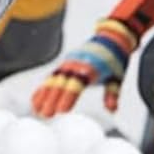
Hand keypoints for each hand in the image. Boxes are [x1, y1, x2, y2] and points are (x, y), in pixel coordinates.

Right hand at [31, 15, 148, 116]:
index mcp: (90, 68)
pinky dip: (43, 88)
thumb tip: (111, 109)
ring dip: (44, 95)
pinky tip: (36, 100)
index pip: (76, 85)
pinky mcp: (64, 64)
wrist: (111, 39)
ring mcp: (68, 63)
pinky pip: (51, 77)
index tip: (62, 110)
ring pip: (53, 80)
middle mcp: (76, 65)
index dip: (68, 97)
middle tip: (46, 115)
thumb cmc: (115, 60)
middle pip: (61, 83)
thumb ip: (112, 94)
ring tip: (37, 110)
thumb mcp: (117, 77)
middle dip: (52, 99)